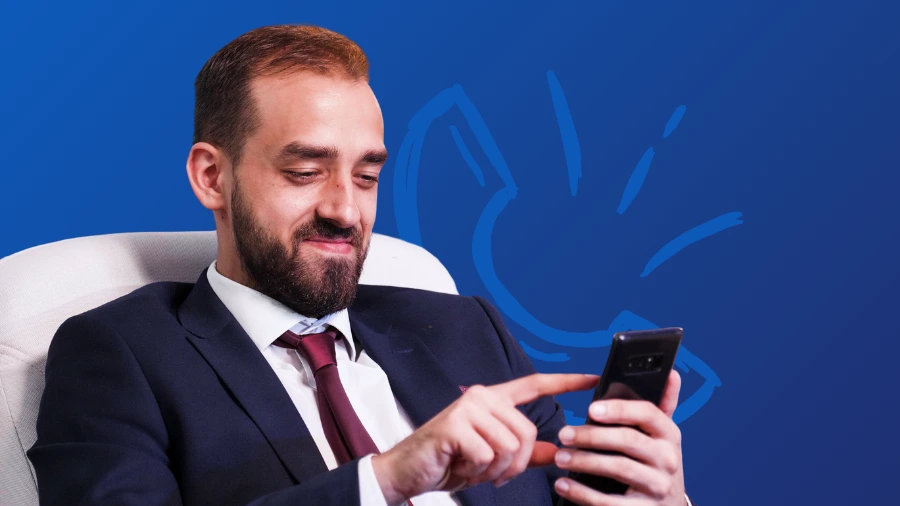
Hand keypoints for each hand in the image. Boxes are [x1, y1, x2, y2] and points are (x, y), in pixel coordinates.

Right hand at [371, 373, 598, 504]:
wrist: (409, 470)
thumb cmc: (450, 460)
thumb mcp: (493, 458)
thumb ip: (525, 453)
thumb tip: (558, 452)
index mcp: (493, 399)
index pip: (535, 385)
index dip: (565, 382)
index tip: (592, 379)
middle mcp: (482, 396)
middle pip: (526, 432)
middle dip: (515, 464)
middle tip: (493, 473)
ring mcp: (468, 407)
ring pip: (509, 446)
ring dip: (494, 470)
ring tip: (474, 468)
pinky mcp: (456, 425)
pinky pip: (487, 455)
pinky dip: (477, 471)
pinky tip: (460, 466)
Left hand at [553, 370, 686, 505]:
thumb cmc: (655, 462)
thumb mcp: (662, 435)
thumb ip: (662, 404)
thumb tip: (672, 372)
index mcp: (669, 434)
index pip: (647, 414)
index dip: (619, 409)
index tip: (591, 408)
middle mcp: (668, 459)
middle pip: (628, 441)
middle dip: (592, 436)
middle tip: (564, 434)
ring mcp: (658, 487)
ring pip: (618, 469)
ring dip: (584, 462)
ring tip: (559, 457)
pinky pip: (610, 502)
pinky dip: (583, 494)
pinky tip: (564, 485)